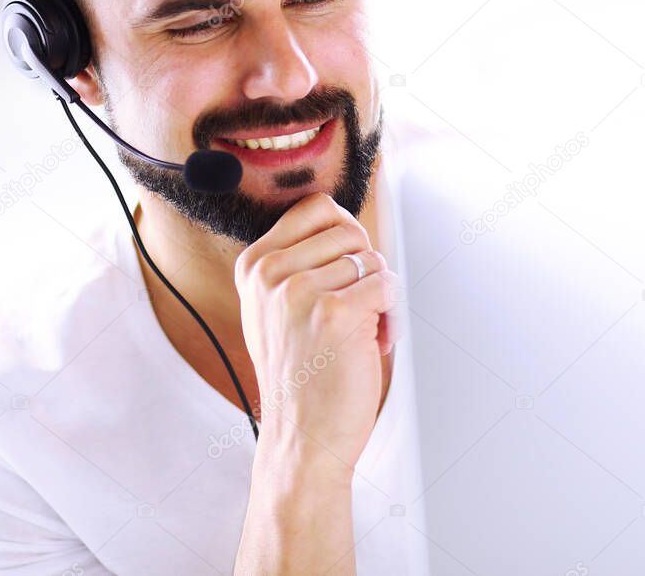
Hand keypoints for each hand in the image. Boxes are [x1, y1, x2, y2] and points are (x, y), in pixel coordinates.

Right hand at [234, 192, 397, 471]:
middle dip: (366, 269)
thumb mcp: (277, 310)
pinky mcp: (334, 312)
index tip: (346, 271)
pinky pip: (387, 286)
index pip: (316, 207)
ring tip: (359, 335)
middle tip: (356, 310)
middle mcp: (270, 273)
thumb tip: (351, 225)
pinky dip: (390, 318)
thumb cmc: (303, 375)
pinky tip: (371, 346)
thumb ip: (301, 264)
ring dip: (379, 299)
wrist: (303, 438)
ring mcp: (299, 291)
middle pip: (351, 230)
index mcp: (254, 266)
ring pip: (373, 261)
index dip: (346, 235)